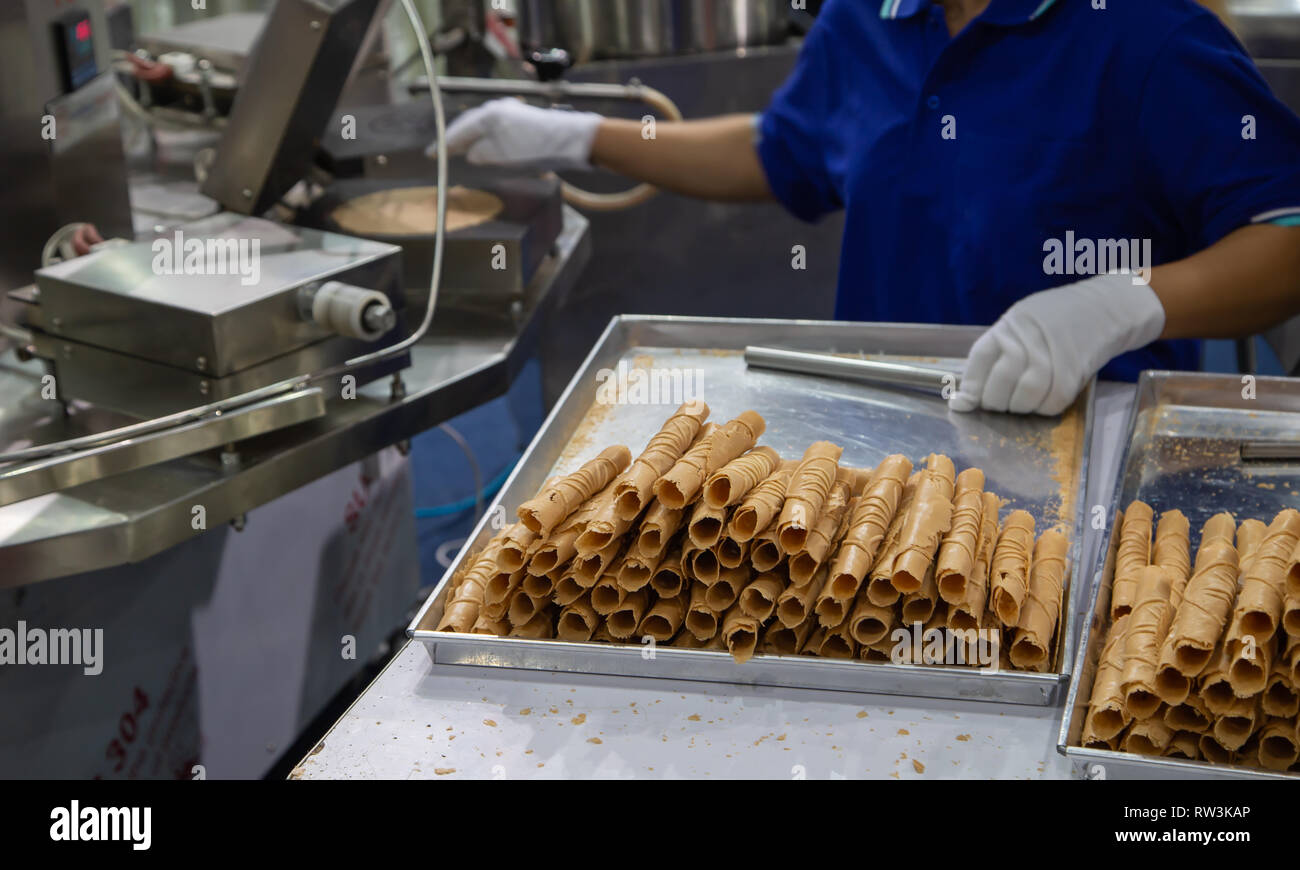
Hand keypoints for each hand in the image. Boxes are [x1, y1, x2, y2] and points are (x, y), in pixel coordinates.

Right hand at [434, 98, 602, 171]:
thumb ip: (483, 153)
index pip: (460, 130)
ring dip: (469, 137)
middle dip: (454, 138)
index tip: (431, 154)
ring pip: (482, 124)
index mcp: (489, 115)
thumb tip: (470, 154)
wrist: (569, 139)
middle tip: (441, 151)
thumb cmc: (536, 147)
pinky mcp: (521, 118)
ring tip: (458, 148)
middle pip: (469, 124)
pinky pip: (494, 127)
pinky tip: (484, 144)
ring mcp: (510, 111)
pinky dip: (484, 136)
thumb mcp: (503, 154)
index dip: (444, 144)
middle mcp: (497, 108)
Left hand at [949, 274, 1165, 414]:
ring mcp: (1051, 358)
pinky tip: (1044, 397)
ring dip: (1018, 407)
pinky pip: (1048, 405)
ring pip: (1022, 400)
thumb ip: (995, 353)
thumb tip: (967, 393)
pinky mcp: (1072, 376)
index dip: (969, 388)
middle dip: (994, 402)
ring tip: (1022, 399)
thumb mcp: (1021, 322)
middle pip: (997, 387)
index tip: (963, 403)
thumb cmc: (1058, 318)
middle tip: (1000, 401)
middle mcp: (1027, 340)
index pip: (978, 361)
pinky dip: (1042, 408)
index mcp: (1009, 325)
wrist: (1106, 308)